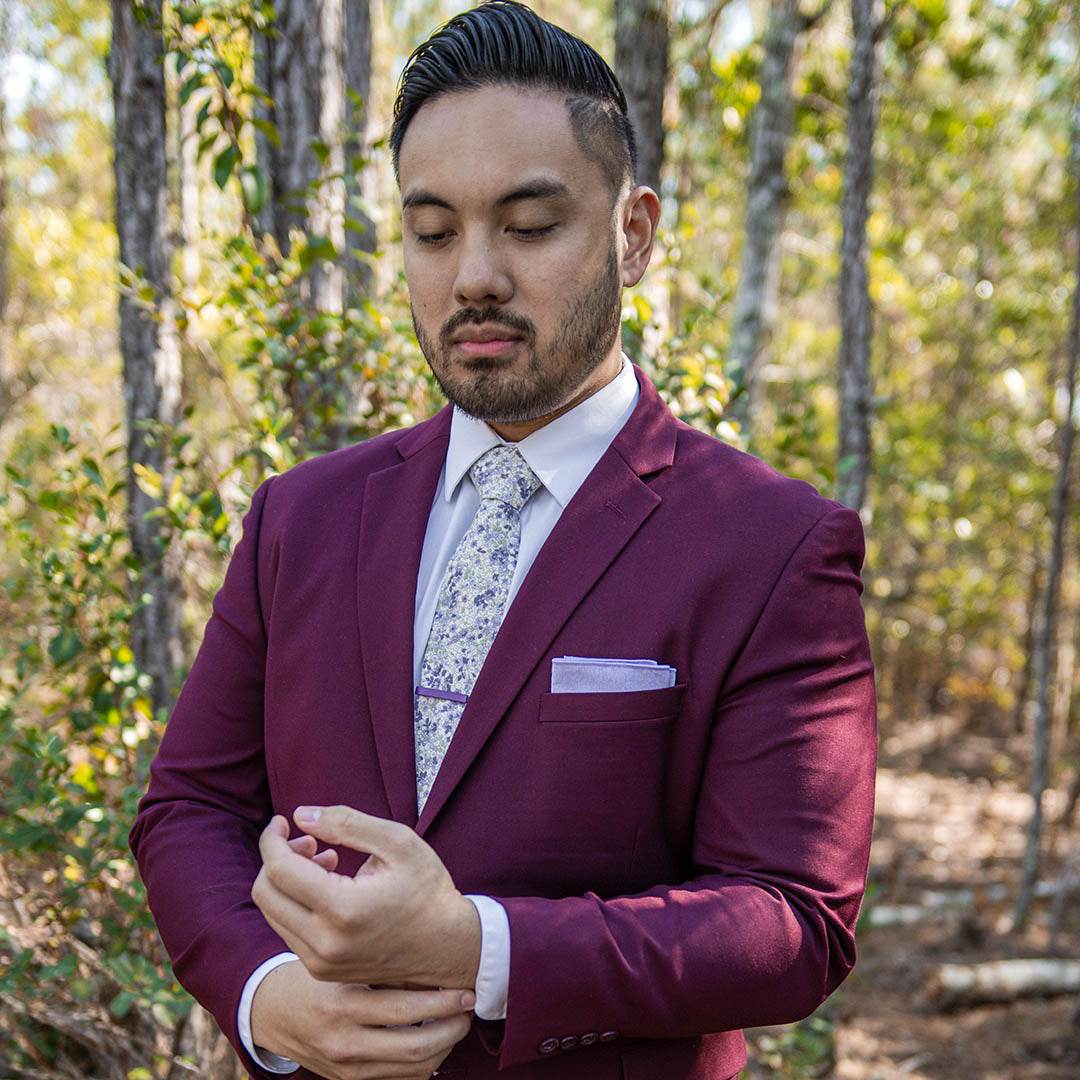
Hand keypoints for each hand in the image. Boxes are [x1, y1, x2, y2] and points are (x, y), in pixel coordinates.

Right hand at [250, 959, 473, 1079]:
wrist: (271, 1010)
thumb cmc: (313, 976)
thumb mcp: (343, 965)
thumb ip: (384, 970)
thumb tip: (435, 969)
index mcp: (342, 1005)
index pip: (407, 1010)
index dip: (445, 1002)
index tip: (466, 990)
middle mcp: (343, 1042)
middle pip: (416, 1048)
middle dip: (452, 1029)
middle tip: (468, 1008)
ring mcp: (345, 1068)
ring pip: (412, 1071)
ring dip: (442, 1049)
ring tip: (455, 1024)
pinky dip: (422, 1065)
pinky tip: (433, 1043)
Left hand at [252, 805, 481, 989]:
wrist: (448, 946)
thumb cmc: (427, 889)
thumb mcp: (398, 842)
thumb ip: (347, 823)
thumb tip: (300, 815)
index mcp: (343, 909)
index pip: (279, 869)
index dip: (272, 839)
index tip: (282, 820)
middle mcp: (324, 943)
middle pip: (266, 892)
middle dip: (277, 858)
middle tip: (310, 841)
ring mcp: (321, 963)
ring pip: (273, 913)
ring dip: (287, 881)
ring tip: (325, 862)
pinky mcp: (322, 971)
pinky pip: (288, 930)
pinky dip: (296, 902)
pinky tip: (327, 887)